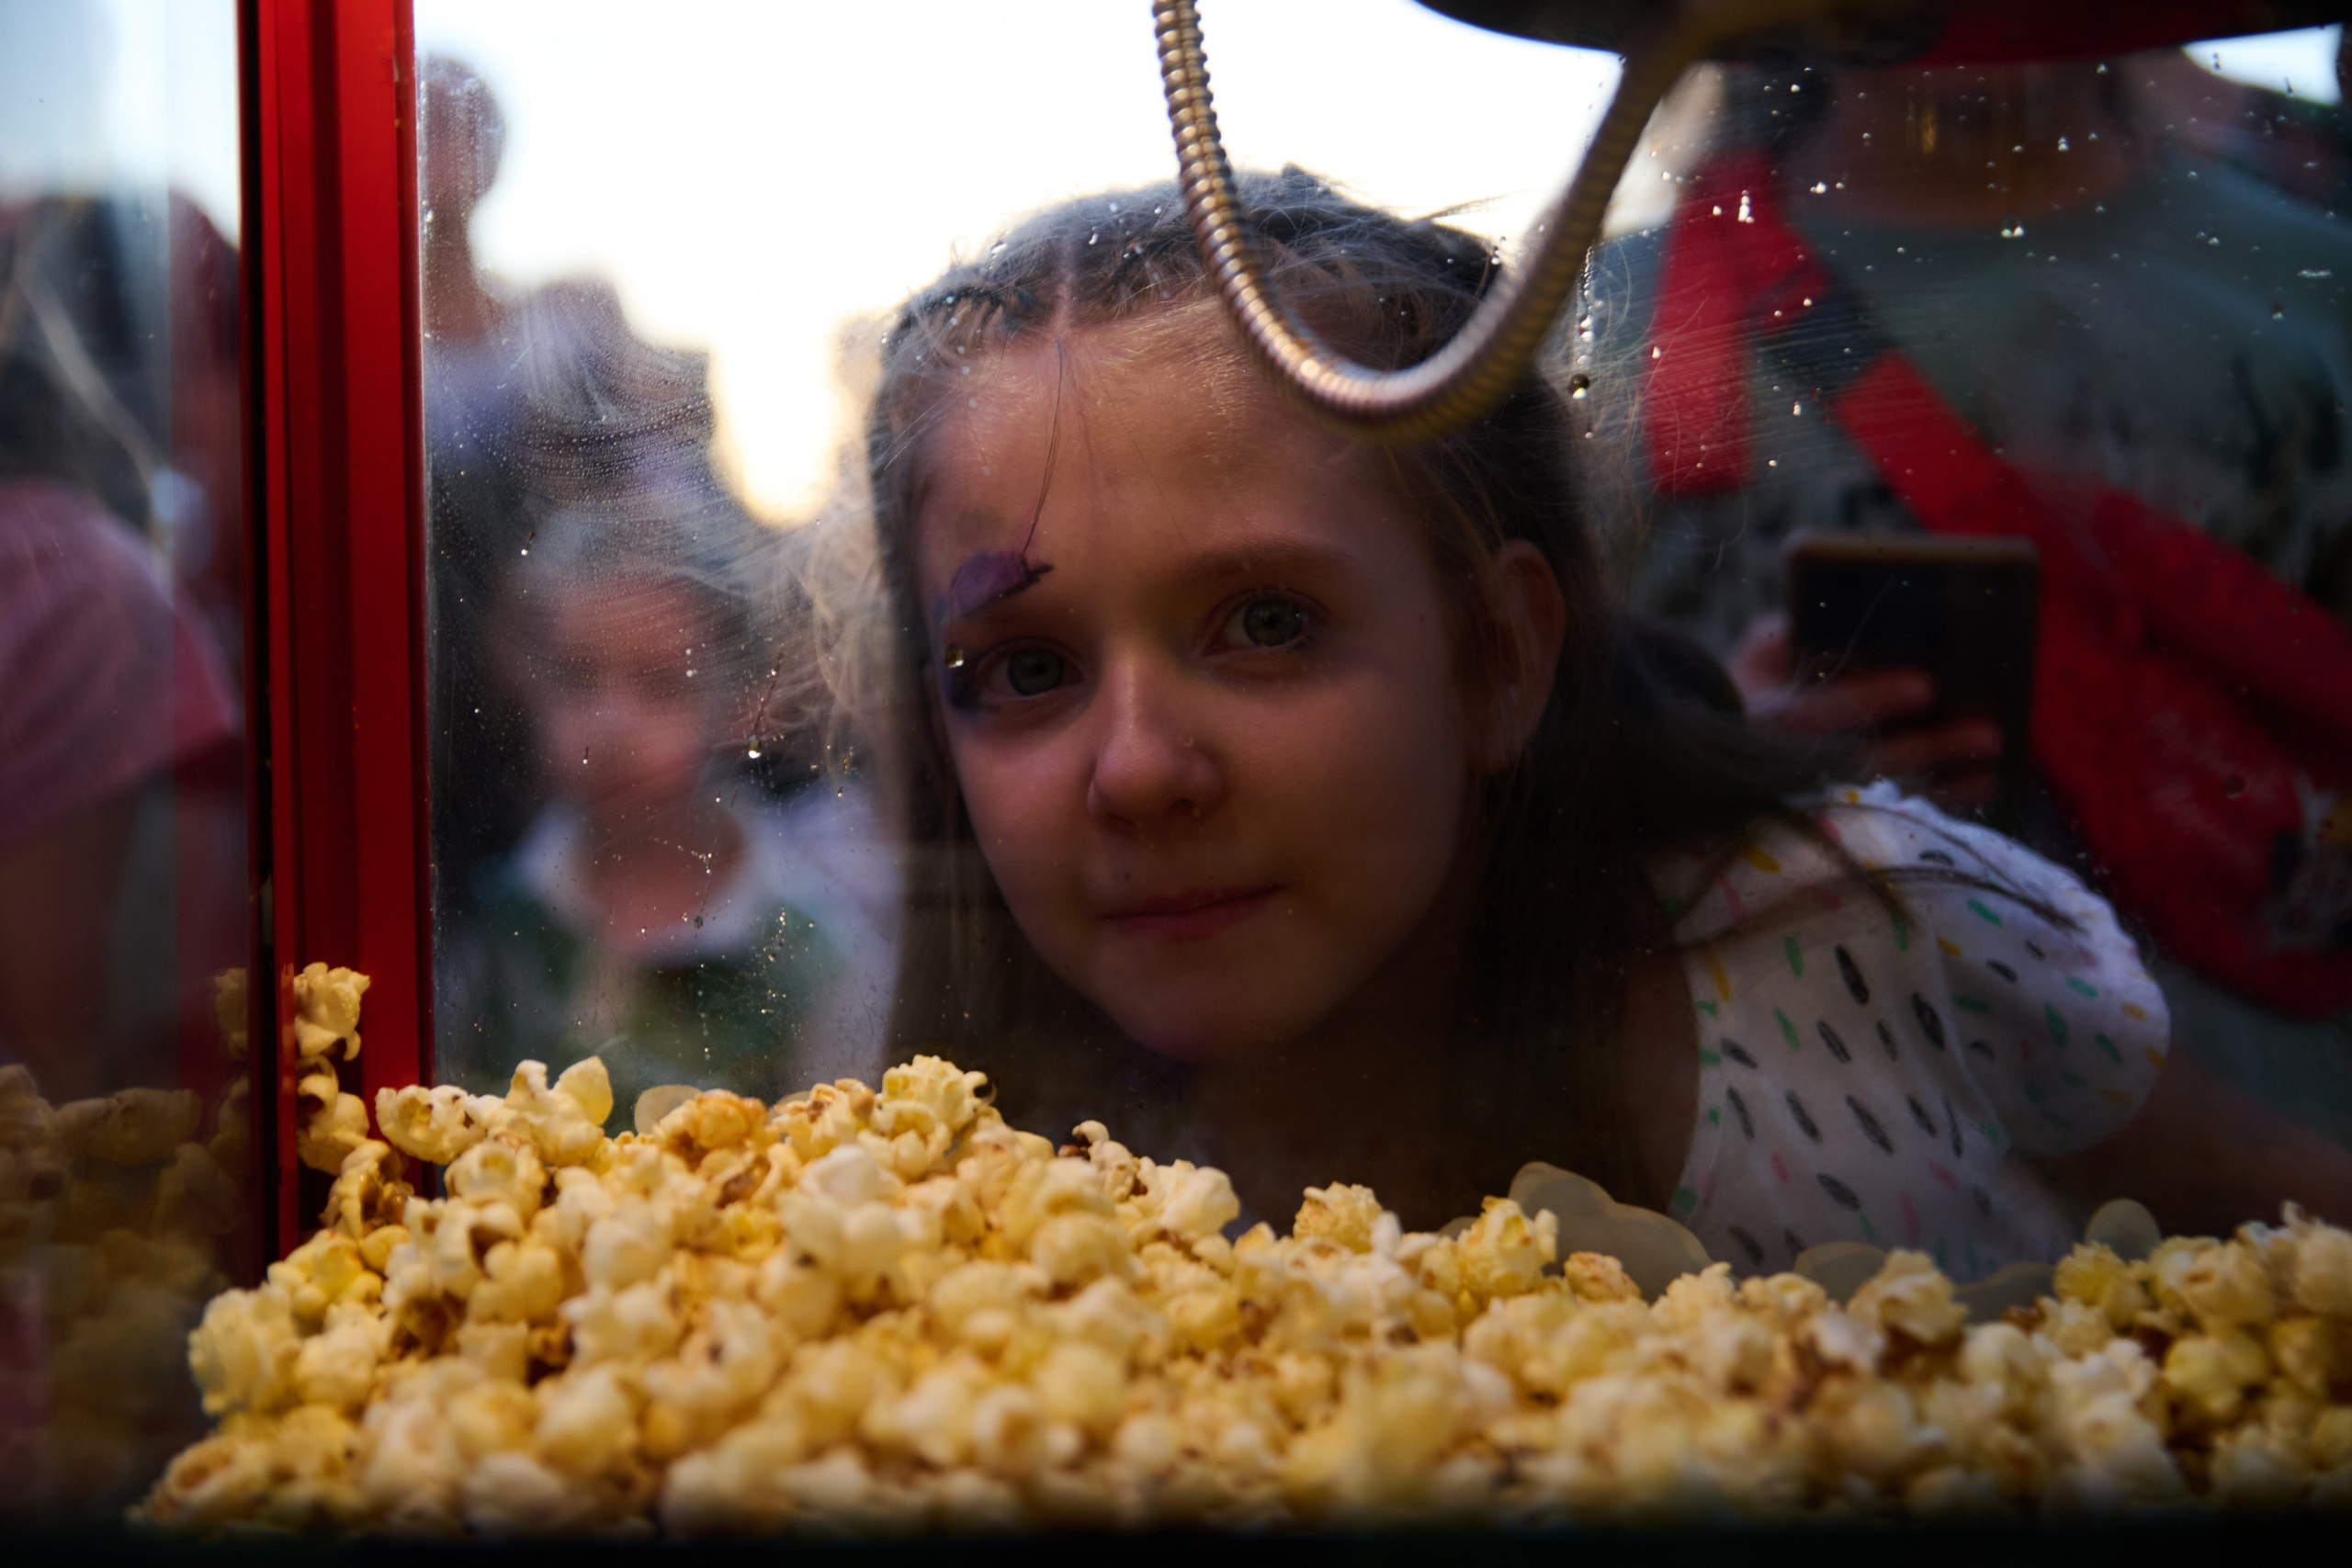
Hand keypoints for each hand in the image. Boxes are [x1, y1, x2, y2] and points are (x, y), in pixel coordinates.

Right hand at [1728, 613, 2004, 810]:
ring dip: (1944, 769)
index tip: (1925, 684)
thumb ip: (1789, 634)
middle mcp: (1788, 765)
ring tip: (1994, 743)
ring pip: (1888, 786)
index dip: (1869, 699)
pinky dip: (1946, 794)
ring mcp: (1821, 791)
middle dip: (1927, 745)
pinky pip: (1903, 806)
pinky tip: (1988, 778)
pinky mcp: (1850, 807)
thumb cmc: (1760, 683)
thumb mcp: (1761, 652)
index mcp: (1762, 717)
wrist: (1738, 738)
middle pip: (1864, 760)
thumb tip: (1841, 615)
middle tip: (1988, 730)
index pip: (1815, 712)